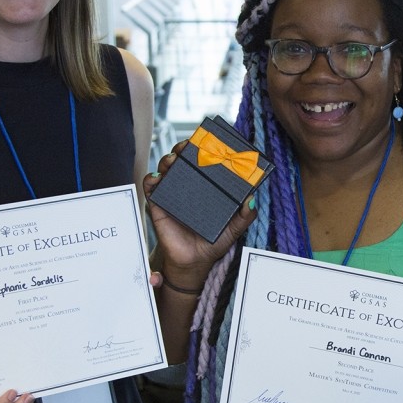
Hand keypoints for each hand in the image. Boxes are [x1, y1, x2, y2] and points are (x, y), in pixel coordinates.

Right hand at [143, 145, 256, 284]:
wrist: (195, 261)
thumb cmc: (214, 241)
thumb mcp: (234, 227)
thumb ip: (245, 215)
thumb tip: (252, 198)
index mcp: (206, 186)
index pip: (203, 161)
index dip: (204, 148)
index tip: (208, 141)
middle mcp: (188, 186)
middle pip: (183, 159)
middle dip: (183, 148)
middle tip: (188, 146)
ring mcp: (172, 194)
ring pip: (166, 168)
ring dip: (168, 159)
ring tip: (173, 160)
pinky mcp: (158, 205)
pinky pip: (151, 188)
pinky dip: (151, 179)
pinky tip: (157, 178)